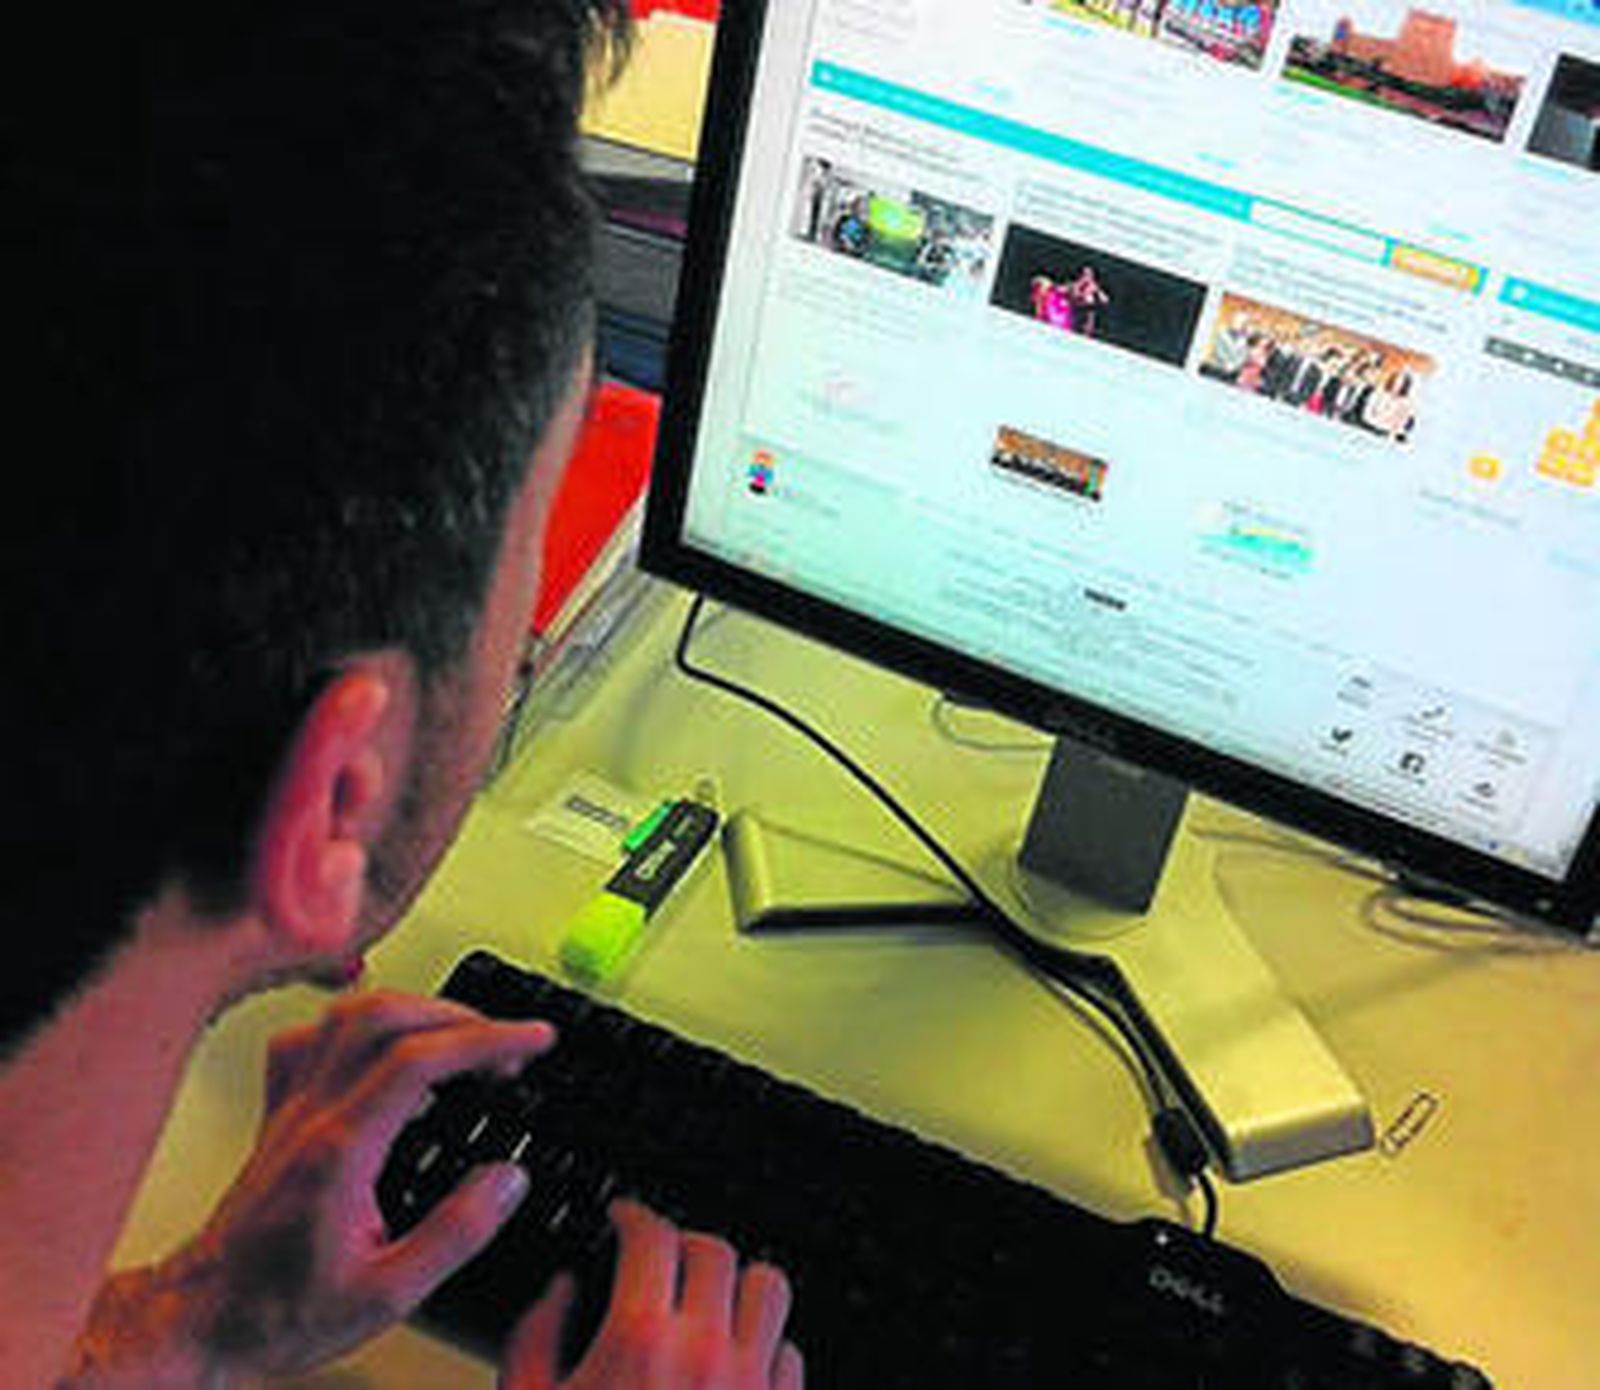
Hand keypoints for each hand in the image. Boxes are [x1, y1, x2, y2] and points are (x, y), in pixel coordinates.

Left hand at [68, 990, 555, 1387]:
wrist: (203, 1320)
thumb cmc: (279, 1313)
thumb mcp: (387, 1296)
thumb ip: (456, 1233)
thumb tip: (507, 1181)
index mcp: (341, 1149)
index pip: (419, 1059)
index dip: (487, 1039)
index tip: (532, 1041)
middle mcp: (311, 1114)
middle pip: (385, 1017)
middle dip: (461, 1017)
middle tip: (506, 1044)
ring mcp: (289, 1108)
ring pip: (347, 1016)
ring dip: (414, 1010)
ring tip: (457, 1034)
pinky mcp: (277, 1114)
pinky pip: (309, 1039)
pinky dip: (355, 1025)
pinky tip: (379, 1046)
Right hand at [502, 1200, 802, 1389]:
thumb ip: (535, 1338)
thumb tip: (558, 1291)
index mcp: (640, 1342)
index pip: (653, 1236)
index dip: (635, 1214)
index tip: (625, 1217)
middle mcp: (705, 1354)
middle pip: (715, 1251)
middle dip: (684, 1242)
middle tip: (660, 1256)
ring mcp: (751, 1385)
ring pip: (770, 1289)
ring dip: (739, 1284)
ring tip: (710, 1296)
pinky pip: (790, 1354)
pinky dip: (765, 1345)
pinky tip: (735, 1359)